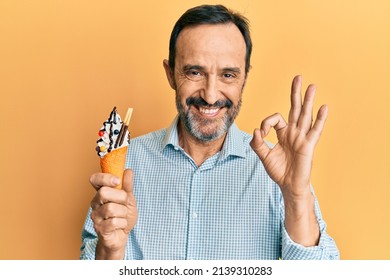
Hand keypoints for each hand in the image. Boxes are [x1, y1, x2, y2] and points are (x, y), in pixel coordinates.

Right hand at [89, 169, 137, 258]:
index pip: (94, 179)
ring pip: (110, 209)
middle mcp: (95, 203)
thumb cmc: (123, 216)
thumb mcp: (129, 199)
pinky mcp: (99, 229)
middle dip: (120, 197)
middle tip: (125, 203)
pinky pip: (114, 222)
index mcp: (101, 193)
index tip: (117, 180)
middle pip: (103, 193)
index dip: (105, 178)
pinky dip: (123, 223)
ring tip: (123, 216)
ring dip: (123, 213)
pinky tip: (121, 225)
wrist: (121, 236)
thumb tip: (128, 171)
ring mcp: (96, 217)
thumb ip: (128, 186)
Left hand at [250, 75, 327, 199]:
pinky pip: (315, 130)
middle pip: (295, 109)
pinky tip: (324, 107)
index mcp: (283, 133)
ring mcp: (302, 138)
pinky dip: (320, 119)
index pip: (275, 118)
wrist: (288, 186)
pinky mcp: (308, 145)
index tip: (260, 133)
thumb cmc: (278, 171)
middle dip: (296, 93)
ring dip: (308, 100)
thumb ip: (257, 143)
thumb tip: (255, 130)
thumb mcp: (263, 156)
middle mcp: (294, 132)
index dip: (266, 123)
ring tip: (312, 86)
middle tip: (298, 77)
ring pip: (305, 115)